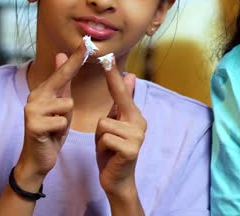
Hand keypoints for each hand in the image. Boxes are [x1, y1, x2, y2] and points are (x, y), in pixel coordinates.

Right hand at [15, 40, 84, 182]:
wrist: (38, 159)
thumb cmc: (52, 131)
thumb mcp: (61, 107)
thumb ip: (62, 83)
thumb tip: (60, 55)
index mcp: (43, 91)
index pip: (62, 72)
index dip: (74, 57)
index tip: (85, 43)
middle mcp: (35, 96)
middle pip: (63, 81)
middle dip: (71, 82)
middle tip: (71, 86)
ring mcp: (32, 110)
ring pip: (67, 105)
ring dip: (66, 119)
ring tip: (56, 128)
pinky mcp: (33, 124)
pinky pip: (61, 121)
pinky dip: (61, 130)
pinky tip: (51, 136)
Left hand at [96, 68, 145, 201]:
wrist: (117, 180)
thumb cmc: (112, 151)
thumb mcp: (114, 124)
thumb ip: (120, 102)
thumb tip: (131, 75)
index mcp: (135, 115)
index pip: (123, 92)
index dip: (114, 76)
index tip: (107, 59)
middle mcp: (139, 123)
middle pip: (114, 106)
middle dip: (105, 119)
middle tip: (109, 130)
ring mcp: (137, 136)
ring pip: (104, 124)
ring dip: (100, 138)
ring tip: (108, 148)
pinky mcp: (130, 149)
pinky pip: (105, 138)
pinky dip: (102, 148)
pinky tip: (110, 156)